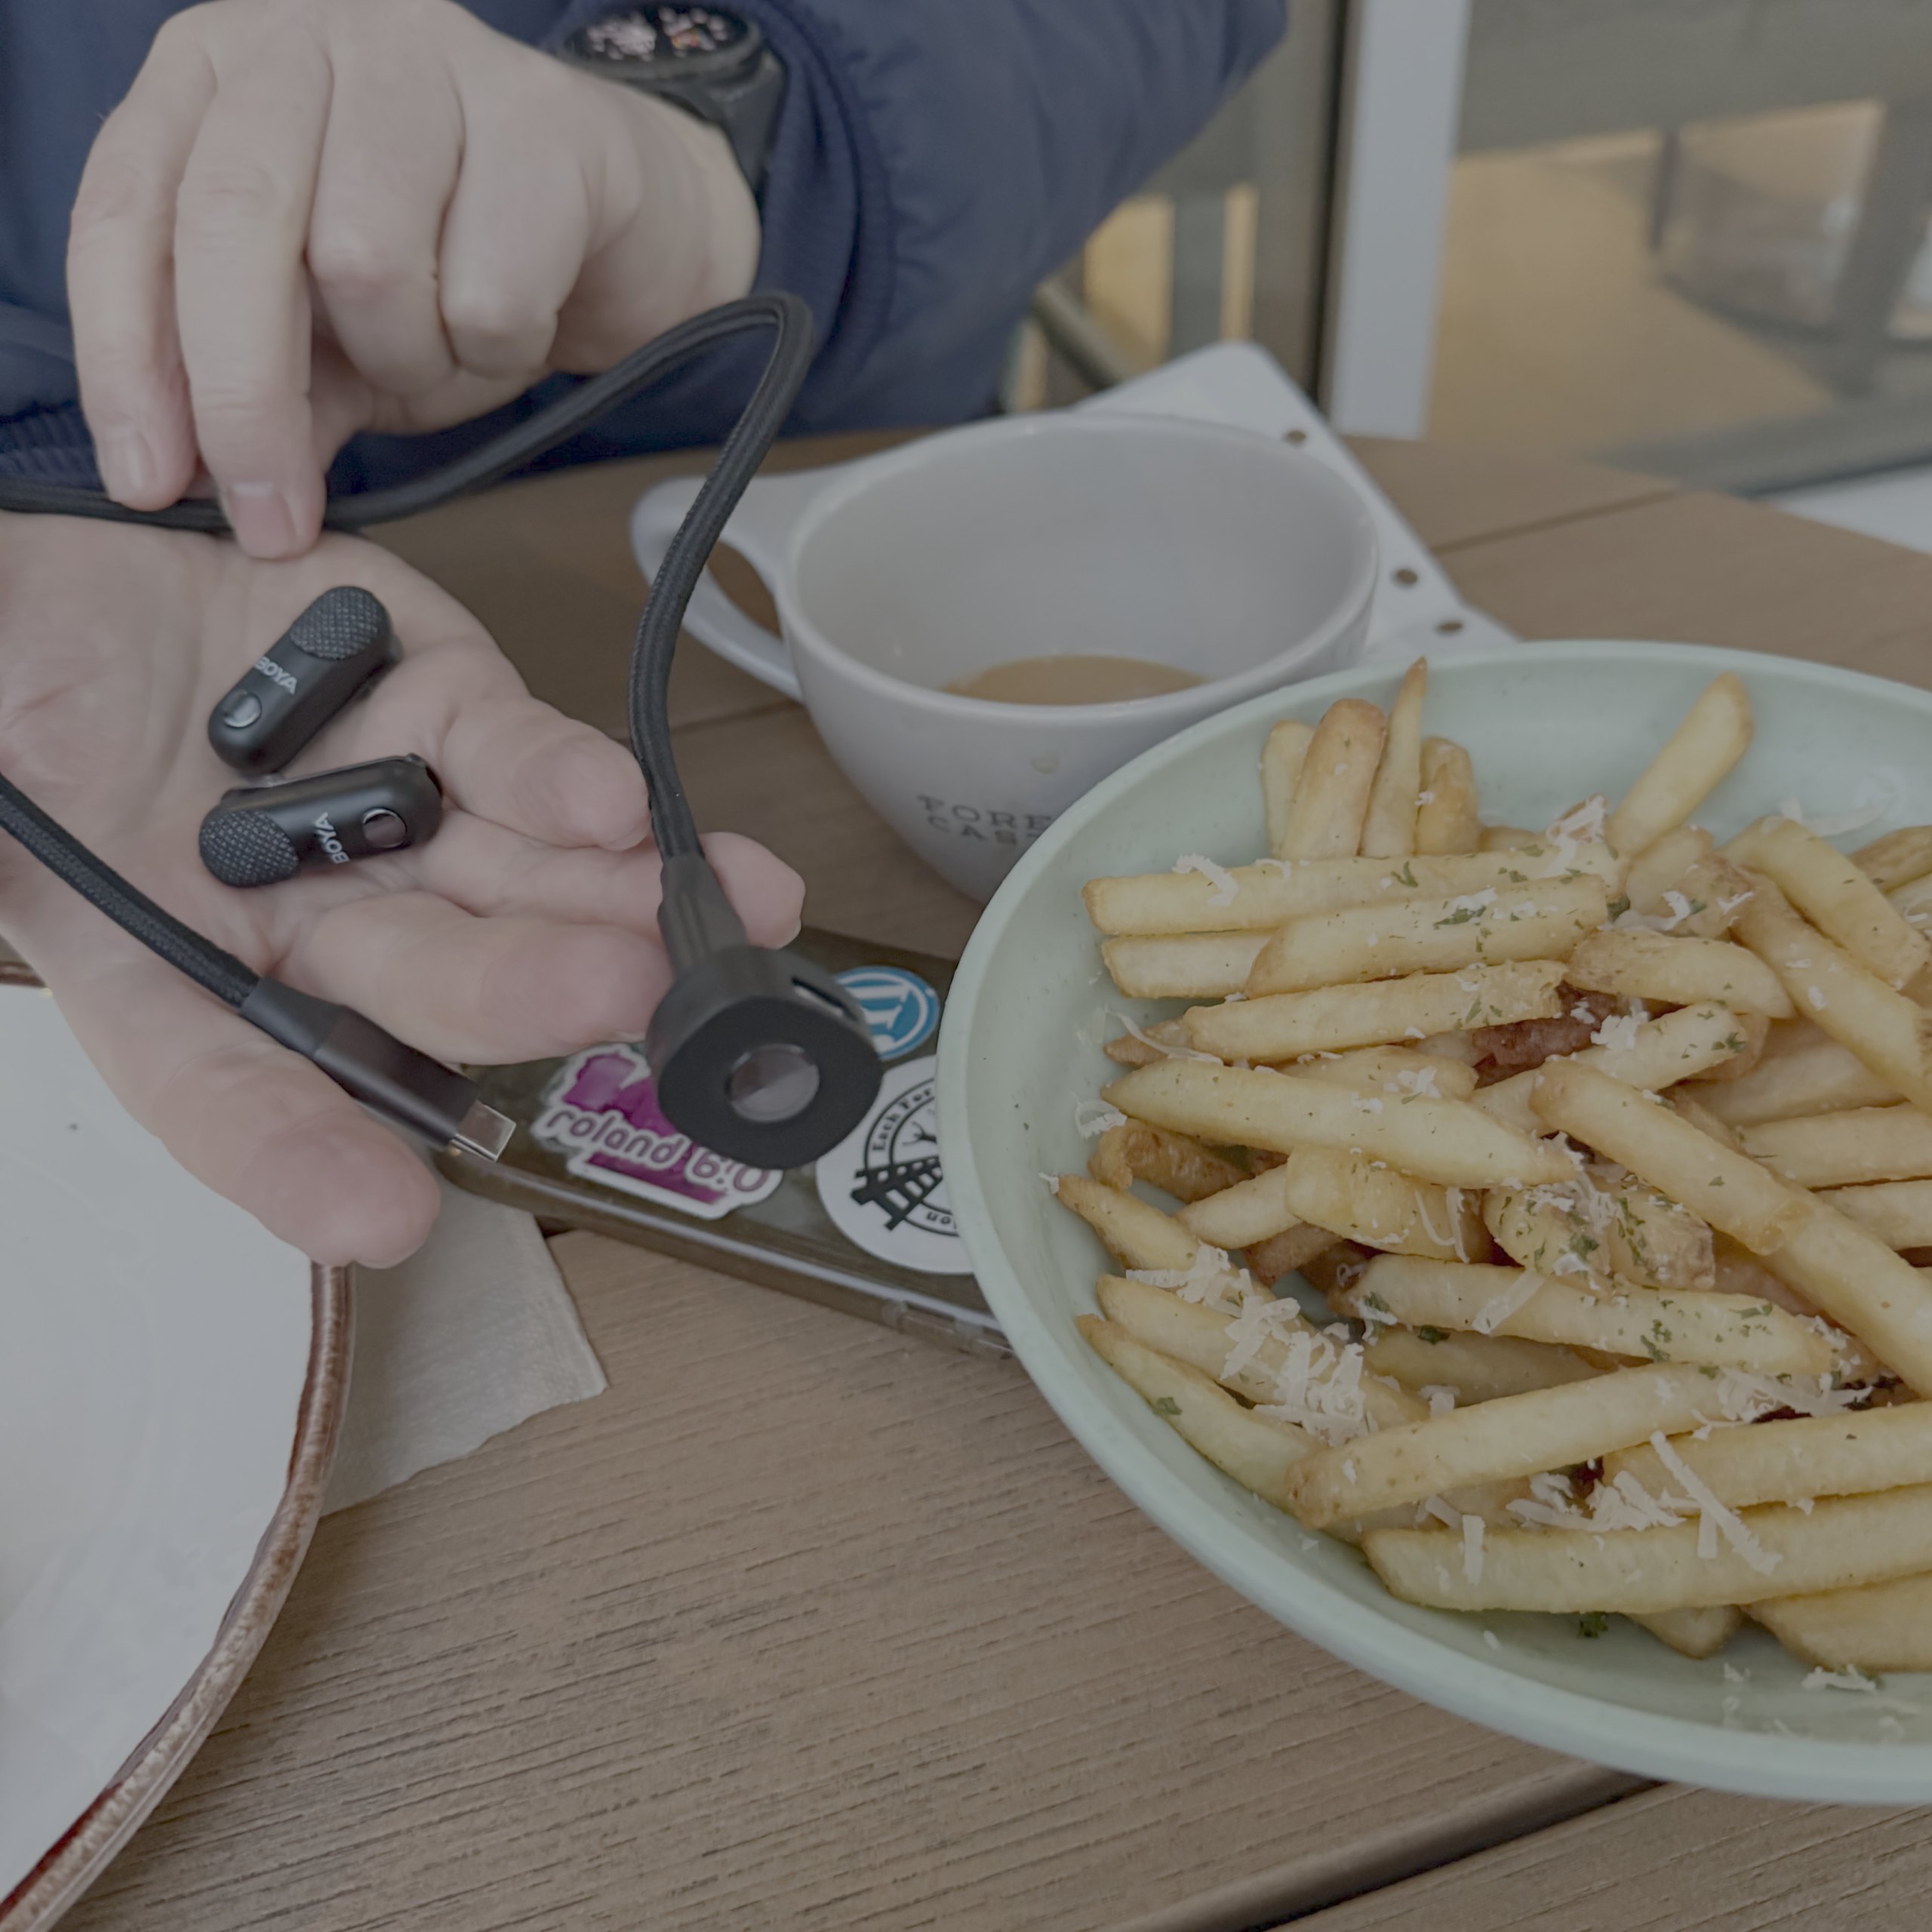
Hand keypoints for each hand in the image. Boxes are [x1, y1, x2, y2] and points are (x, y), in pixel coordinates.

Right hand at [0, 515, 800, 1264]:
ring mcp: (389, 812)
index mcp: (173, 976)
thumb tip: (20, 879)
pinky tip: (621, 805)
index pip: (229, 1094)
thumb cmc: (13, 712)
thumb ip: (16, 869)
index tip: (377, 1218)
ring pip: (514, 879)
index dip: (297, 1158)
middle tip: (614, 997)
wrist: (59, 589)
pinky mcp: (444, 701)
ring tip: (693, 918)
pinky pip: (515, 750)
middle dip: (522, 992)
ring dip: (610, 903)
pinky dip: (565, 776)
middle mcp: (307, 915)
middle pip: (423, 981)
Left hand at [67, 0, 759, 557]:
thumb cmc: (458, 265)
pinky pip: (490, 292)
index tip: (149, 482)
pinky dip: (495, 353)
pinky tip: (515, 332)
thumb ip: (260, 393)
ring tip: (444, 359)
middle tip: (278, 517)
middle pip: (234, 224)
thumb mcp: (331, 340)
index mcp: (215, 75)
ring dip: (406, 362)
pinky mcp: (543, 120)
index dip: (124, 359)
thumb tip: (192, 485)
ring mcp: (428, 61)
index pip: (126, 211)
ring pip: (366, 259)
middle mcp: (307, 38)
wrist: (625, 226)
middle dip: (245, 397)